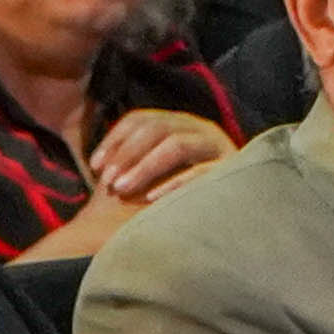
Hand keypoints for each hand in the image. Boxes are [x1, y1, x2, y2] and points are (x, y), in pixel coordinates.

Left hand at [83, 106, 235, 211]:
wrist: (239, 215)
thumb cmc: (185, 196)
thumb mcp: (156, 175)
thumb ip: (133, 163)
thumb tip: (95, 163)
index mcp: (179, 124)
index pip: (141, 119)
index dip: (114, 139)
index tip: (94, 166)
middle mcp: (199, 128)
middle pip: (156, 128)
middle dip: (126, 154)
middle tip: (107, 182)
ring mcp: (218, 146)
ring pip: (176, 145)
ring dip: (145, 167)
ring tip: (122, 189)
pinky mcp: (233, 169)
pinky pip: (200, 172)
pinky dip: (174, 183)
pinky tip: (151, 199)